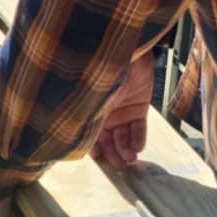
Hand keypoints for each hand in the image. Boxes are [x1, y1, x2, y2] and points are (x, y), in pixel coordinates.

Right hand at [90, 51, 153, 170]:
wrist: (124, 50)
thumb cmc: (99, 72)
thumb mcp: (89, 98)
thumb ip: (85, 120)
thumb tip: (77, 143)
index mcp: (88, 109)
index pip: (91, 136)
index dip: (95, 149)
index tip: (100, 160)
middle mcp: (105, 112)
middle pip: (109, 140)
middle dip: (114, 154)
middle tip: (120, 166)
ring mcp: (122, 110)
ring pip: (124, 137)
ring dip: (126, 150)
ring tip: (130, 158)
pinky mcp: (139, 107)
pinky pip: (139, 128)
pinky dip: (138, 139)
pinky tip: (138, 147)